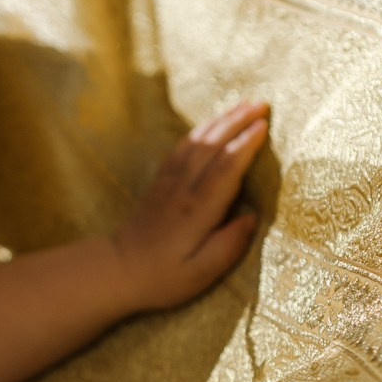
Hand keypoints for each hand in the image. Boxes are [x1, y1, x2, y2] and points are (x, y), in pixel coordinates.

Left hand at [110, 102, 269, 309]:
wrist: (118, 270)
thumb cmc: (162, 277)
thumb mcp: (200, 274)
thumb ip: (229, 245)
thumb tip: (252, 217)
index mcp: (196, 211)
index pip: (224, 169)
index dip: (245, 145)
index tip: (264, 126)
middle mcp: (182, 190)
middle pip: (212, 146)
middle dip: (237, 122)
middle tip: (262, 104)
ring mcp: (168, 182)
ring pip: (196, 142)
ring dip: (220, 120)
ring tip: (243, 105)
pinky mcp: (160, 182)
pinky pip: (182, 148)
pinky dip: (200, 130)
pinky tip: (211, 123)